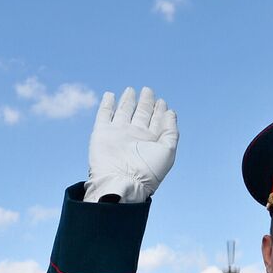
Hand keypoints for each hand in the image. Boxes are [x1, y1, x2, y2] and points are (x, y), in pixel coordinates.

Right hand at [85, 86, 178, 203]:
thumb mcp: (168, 151)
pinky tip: (110, 95)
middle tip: (147, 90)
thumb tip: (170, 112)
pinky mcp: (102, 133)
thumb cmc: (147, 172)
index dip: (159, 110)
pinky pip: (104, 115)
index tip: (161, 102)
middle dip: (145, 102)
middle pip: (140, 113)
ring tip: (131, 90)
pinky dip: (106, 105)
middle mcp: (135, 136)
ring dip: (127, 101)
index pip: (156, 120)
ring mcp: (118, 133)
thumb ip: (170, 130)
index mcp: (150, 140)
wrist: (121, 182)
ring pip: (123, 111)